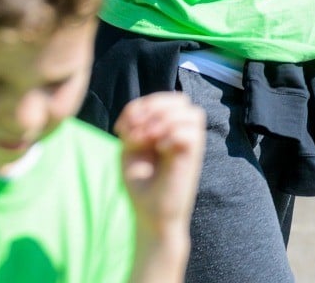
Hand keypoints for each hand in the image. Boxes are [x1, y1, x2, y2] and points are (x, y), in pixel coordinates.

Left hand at [114, 92, 205, 236]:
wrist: (150, 215)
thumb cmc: (140, 183)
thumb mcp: (130, 148)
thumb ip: (136, 126)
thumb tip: (148, 117)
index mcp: (166, 127)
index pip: (161, 99)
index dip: (140, 105)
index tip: (120, 130)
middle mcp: (181, 132)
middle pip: (179, 99)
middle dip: (154, 108)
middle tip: (135, 133)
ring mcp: (189, 144)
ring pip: (191, 112)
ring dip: (164, 120)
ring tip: (149, 139)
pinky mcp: (194, 157)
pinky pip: (193, 133)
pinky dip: (173, 135)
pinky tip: (160, 149)